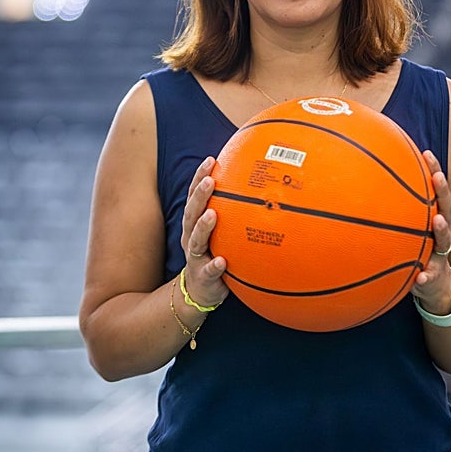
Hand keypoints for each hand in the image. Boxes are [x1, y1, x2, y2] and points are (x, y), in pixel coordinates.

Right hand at [180, 156, 227, 308]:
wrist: (200, 291)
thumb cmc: (215, 253)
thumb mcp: (221, 232)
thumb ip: (232, 213)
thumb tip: (260, 188)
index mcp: (194, 223)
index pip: (195, 195)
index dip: (200, 177)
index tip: (211, 160)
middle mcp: (190, 236)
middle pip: (192, 212)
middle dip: (200, 195)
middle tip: (210, 180)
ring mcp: (195, 256)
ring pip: (196, 239)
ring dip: (203, 226)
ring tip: (212, 214)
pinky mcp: (203, 276)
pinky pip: (208, 271)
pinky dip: (214, 265)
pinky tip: (221, 261)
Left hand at [410, 150, 450, 315]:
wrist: (436, 294)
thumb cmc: (417, 257)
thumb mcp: (408, 237)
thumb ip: (394, 217)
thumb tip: (363, 188)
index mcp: (434, 225)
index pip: (437, 195)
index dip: (434, 173)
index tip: (426, 153)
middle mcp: (441, 238)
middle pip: (447, 210)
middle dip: (443, 192)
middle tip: (437, 176)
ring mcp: (440, 259)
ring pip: (444, 242)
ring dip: (442, 230)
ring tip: (438, 220)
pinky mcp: (434, 281)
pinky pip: (430, 280)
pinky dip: (426, 278)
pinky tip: (421, 278)